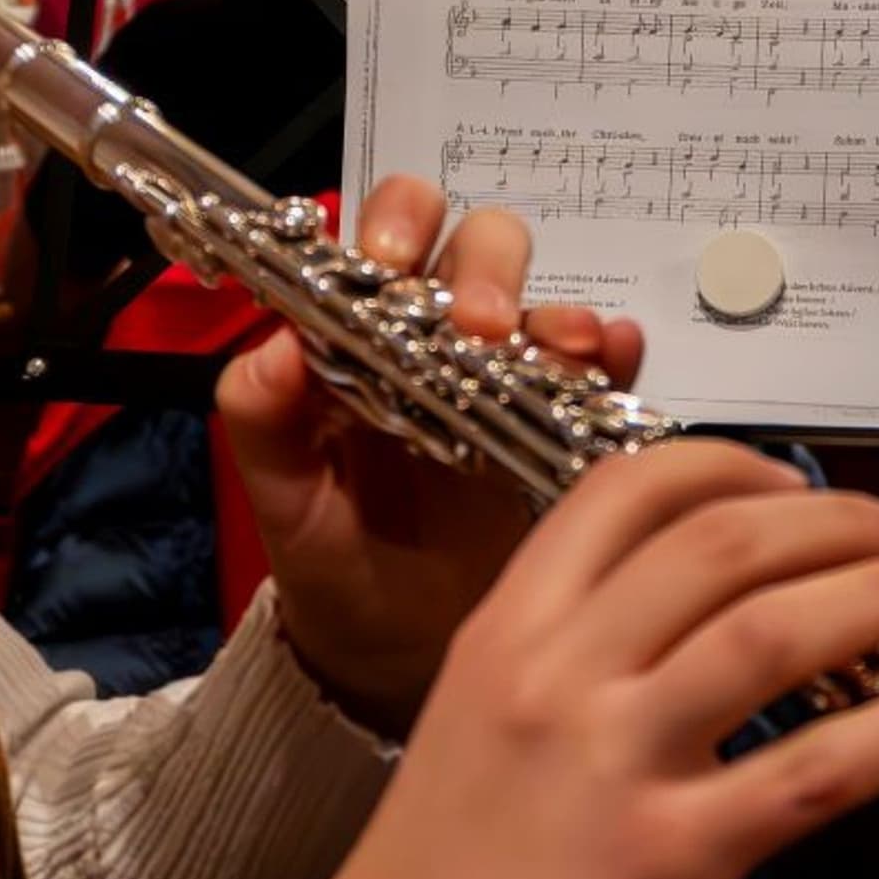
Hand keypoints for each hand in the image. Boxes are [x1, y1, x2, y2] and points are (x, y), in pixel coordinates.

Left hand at [218, 176, 639, 738]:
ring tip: (559, 352)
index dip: (396, 228)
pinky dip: (615, 353)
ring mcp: (504, 380)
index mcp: (362, 333)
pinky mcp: (559, 425)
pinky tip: (614, 359)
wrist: (391, 650)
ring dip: (553, 310)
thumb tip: (274, 348)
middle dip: (484, 266)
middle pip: (476, 246)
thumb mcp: (281, 495)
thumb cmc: (330, 559)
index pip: (385, 237)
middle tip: (479, 322)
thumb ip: (262, 418)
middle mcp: (437, 339)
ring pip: (542, 300)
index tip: (392, 264)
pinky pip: (601, 371)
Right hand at [271, 442, 878, 878]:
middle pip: (721, 542)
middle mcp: (557, 674)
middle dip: (837, 521)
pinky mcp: (667, 858)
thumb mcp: (478, 717)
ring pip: (772, 628)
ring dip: (876, 595)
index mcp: (506, 628)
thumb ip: (576, 652)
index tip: (799, 483)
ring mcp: (613, 761)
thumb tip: (711, 611)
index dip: (737, 467)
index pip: (629, 488)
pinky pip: (812, 767)